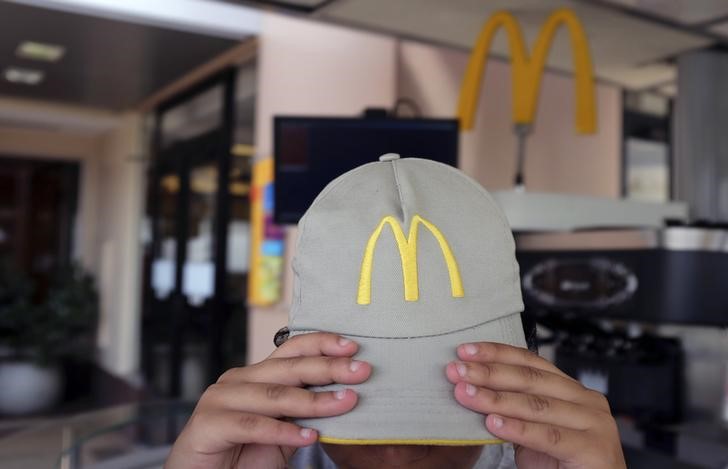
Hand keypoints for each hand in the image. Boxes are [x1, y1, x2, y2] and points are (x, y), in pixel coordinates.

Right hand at [165, 332, 370, 468]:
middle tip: (361, 371)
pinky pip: (251, 425)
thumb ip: (305, 412)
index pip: (292, 350)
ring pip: (273, 395)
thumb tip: (348, 395)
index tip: (353, 347)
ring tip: (345, 402)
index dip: (322, 344)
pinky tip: (308, 436)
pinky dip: (281, 431)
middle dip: (328, 368)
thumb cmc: (244, 454)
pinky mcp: (207, 425)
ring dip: (313, 400)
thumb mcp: (283, 430)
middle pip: (288, 368)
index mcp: (256, 375)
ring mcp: (219, 399)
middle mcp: (238, 380)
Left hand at [446, 342, 625, 468]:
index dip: (496, 354)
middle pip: (530, 379)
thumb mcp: (530, 429)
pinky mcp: (594, 448)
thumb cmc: (560, 464)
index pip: (529, 362)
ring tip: (466, 394)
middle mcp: (586, 400)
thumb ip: (511, 409)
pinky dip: (518, 428)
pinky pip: (548, 436)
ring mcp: (594, 422)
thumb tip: (470, 386)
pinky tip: (493, 424)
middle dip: (488, 373)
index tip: (465, 352)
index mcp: (570, 389)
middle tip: (457, 371)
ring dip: (495, 398)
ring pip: (536, 405)